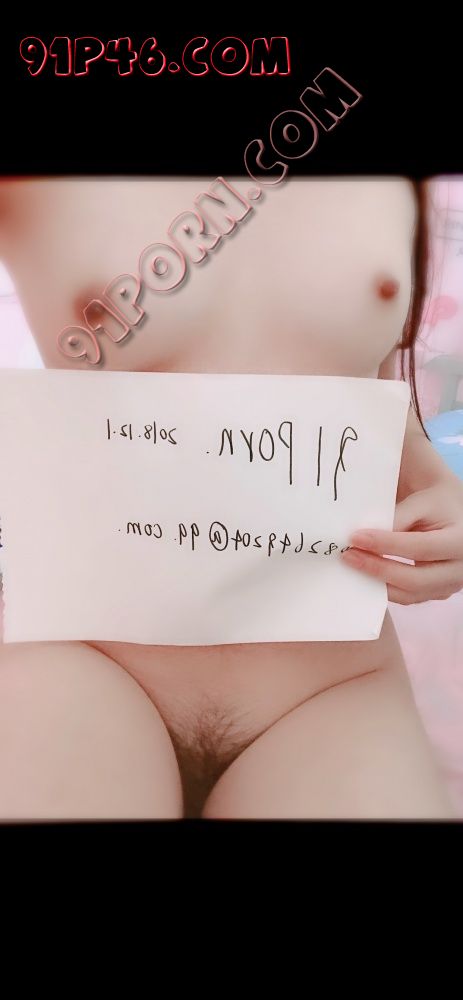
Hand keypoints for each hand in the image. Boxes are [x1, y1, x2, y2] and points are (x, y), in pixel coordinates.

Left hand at [341, 481, 462, 604]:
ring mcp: (451, 584)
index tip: (355, 538)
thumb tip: (361, 538)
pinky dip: (384, 588)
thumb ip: (397, 516)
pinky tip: (364, 574)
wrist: (452, 509)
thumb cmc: (436, 499)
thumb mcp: (421, 499)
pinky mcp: (438, 591)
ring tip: (352, 564)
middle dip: (377, 569)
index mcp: (461, 539)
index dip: (386, 545)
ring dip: (377, 583)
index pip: (420, 547)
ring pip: (411, 594)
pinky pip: (409, 597)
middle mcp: (461, 568)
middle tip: (348, 556)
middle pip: (416, 579)